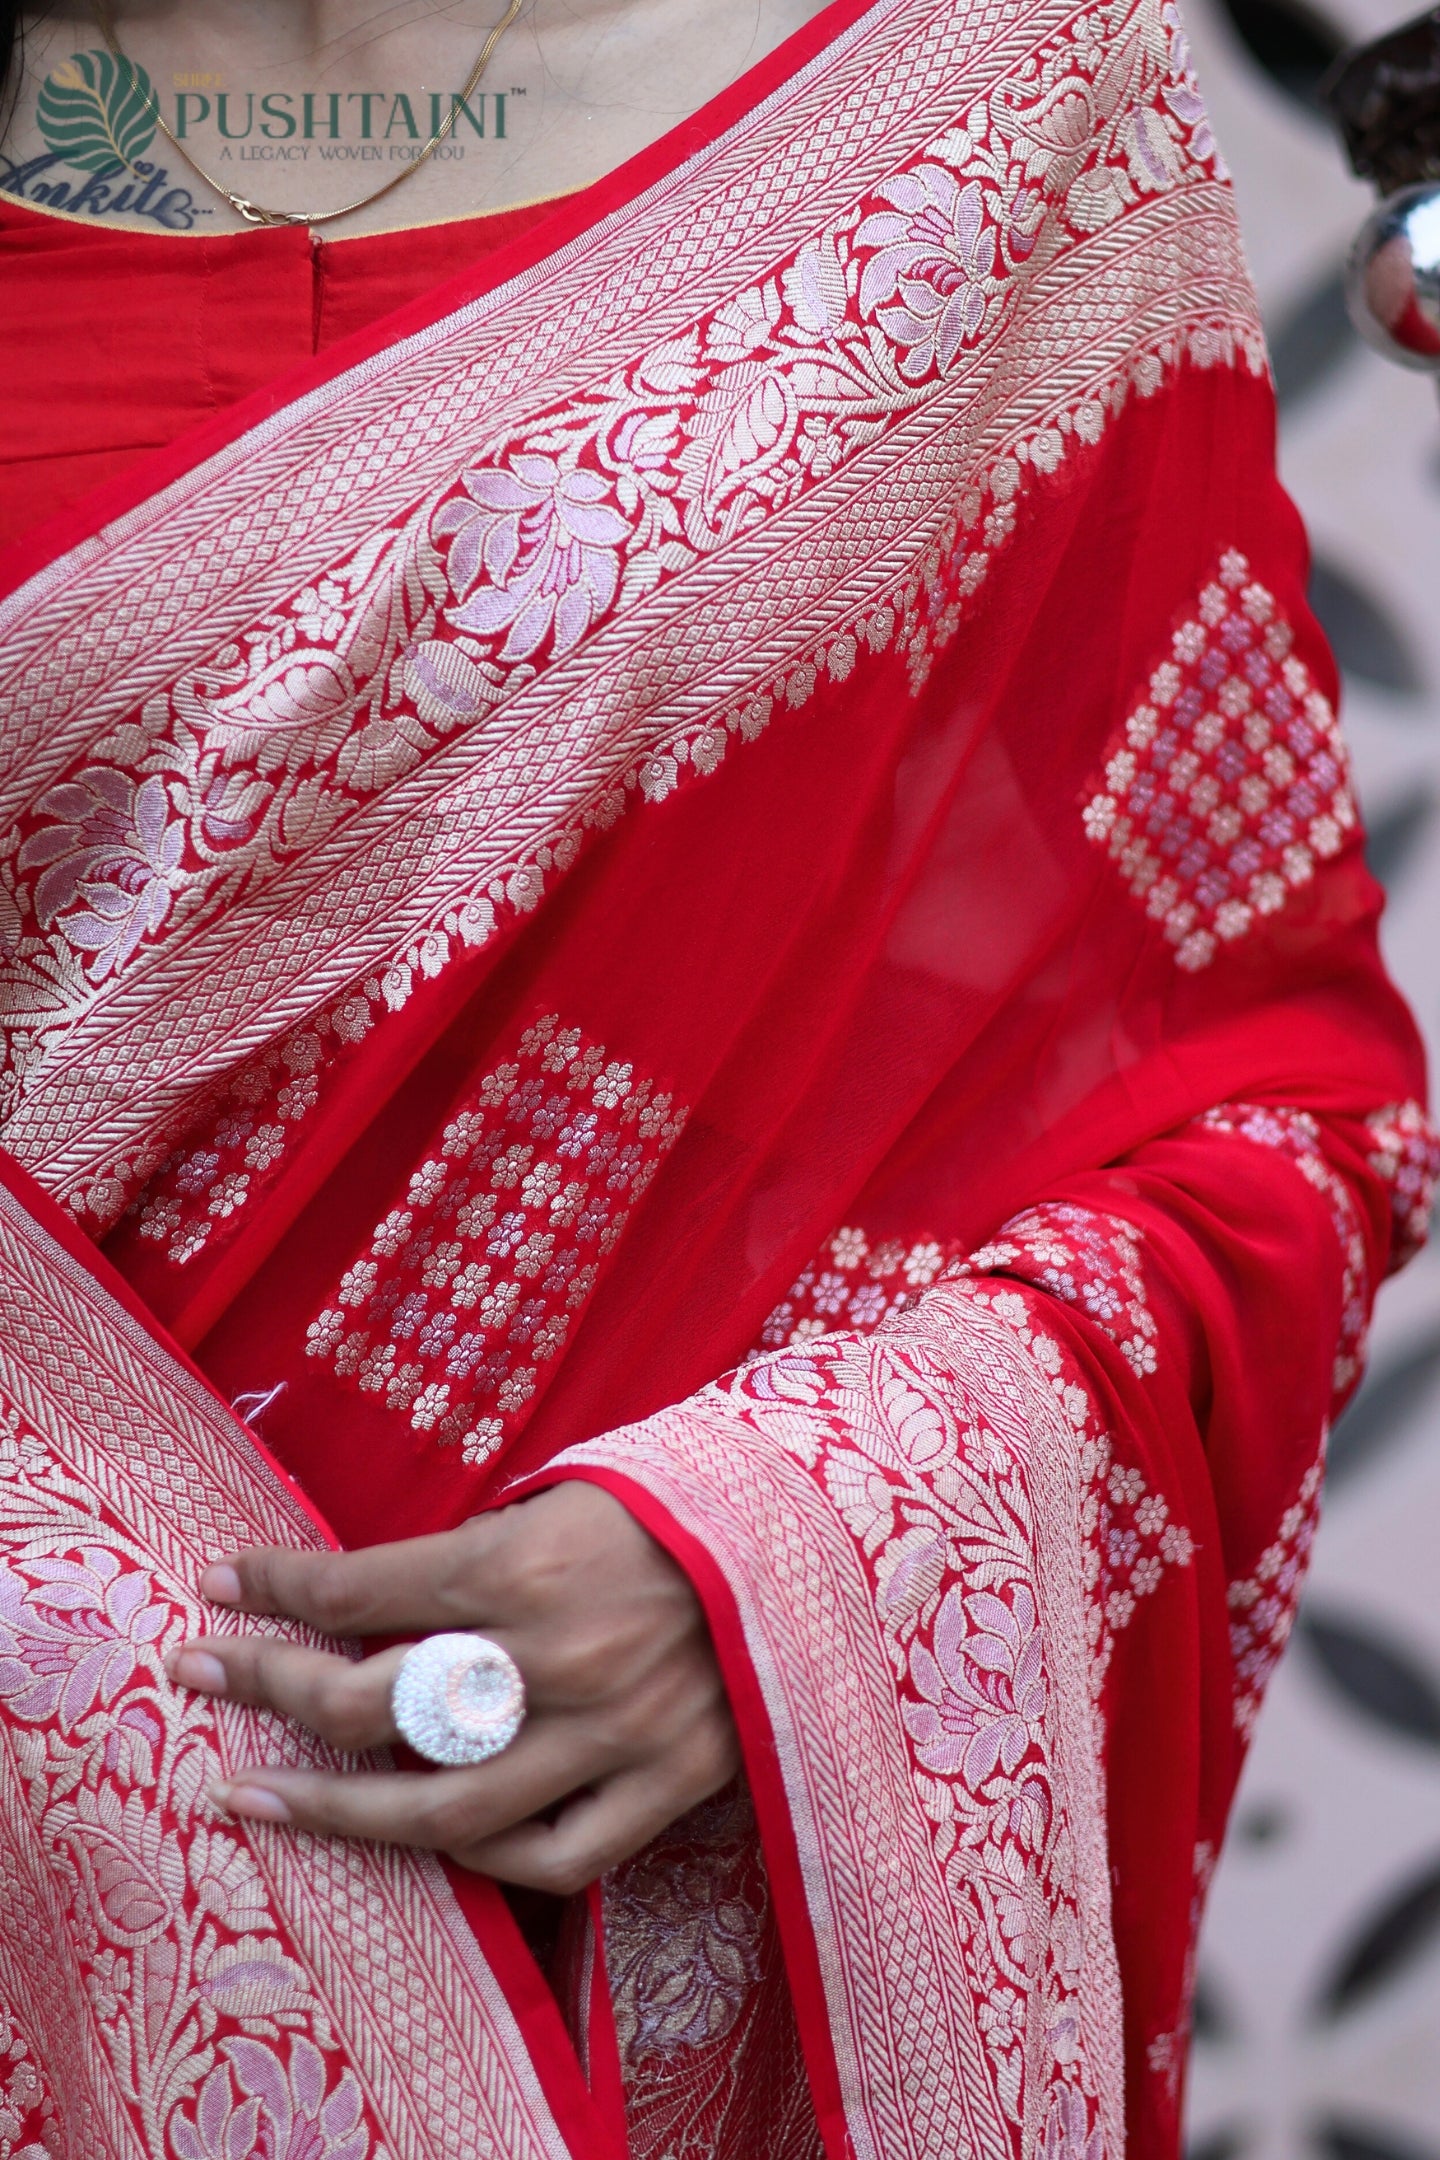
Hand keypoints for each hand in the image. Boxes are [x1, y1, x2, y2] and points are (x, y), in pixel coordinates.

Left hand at [167, 1480, 738, 1895]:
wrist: (820, 1529)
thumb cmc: (683, 1492)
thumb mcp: (573, 1485)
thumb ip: (482, 1545)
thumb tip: (381, 1591)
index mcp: (525, 1564)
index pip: (359, 1588)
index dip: (274, 1587)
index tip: (218, 1584)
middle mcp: (554, 1657)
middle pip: (372, 1701)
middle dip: (265, 1684)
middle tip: (197, 1674)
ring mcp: (610, 1733)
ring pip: (440, 1806)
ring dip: (330, 1804)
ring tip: (251, 1795)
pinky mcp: (669, 1783)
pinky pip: (554, 1855)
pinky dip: (483, 1859)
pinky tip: (426, 1843)